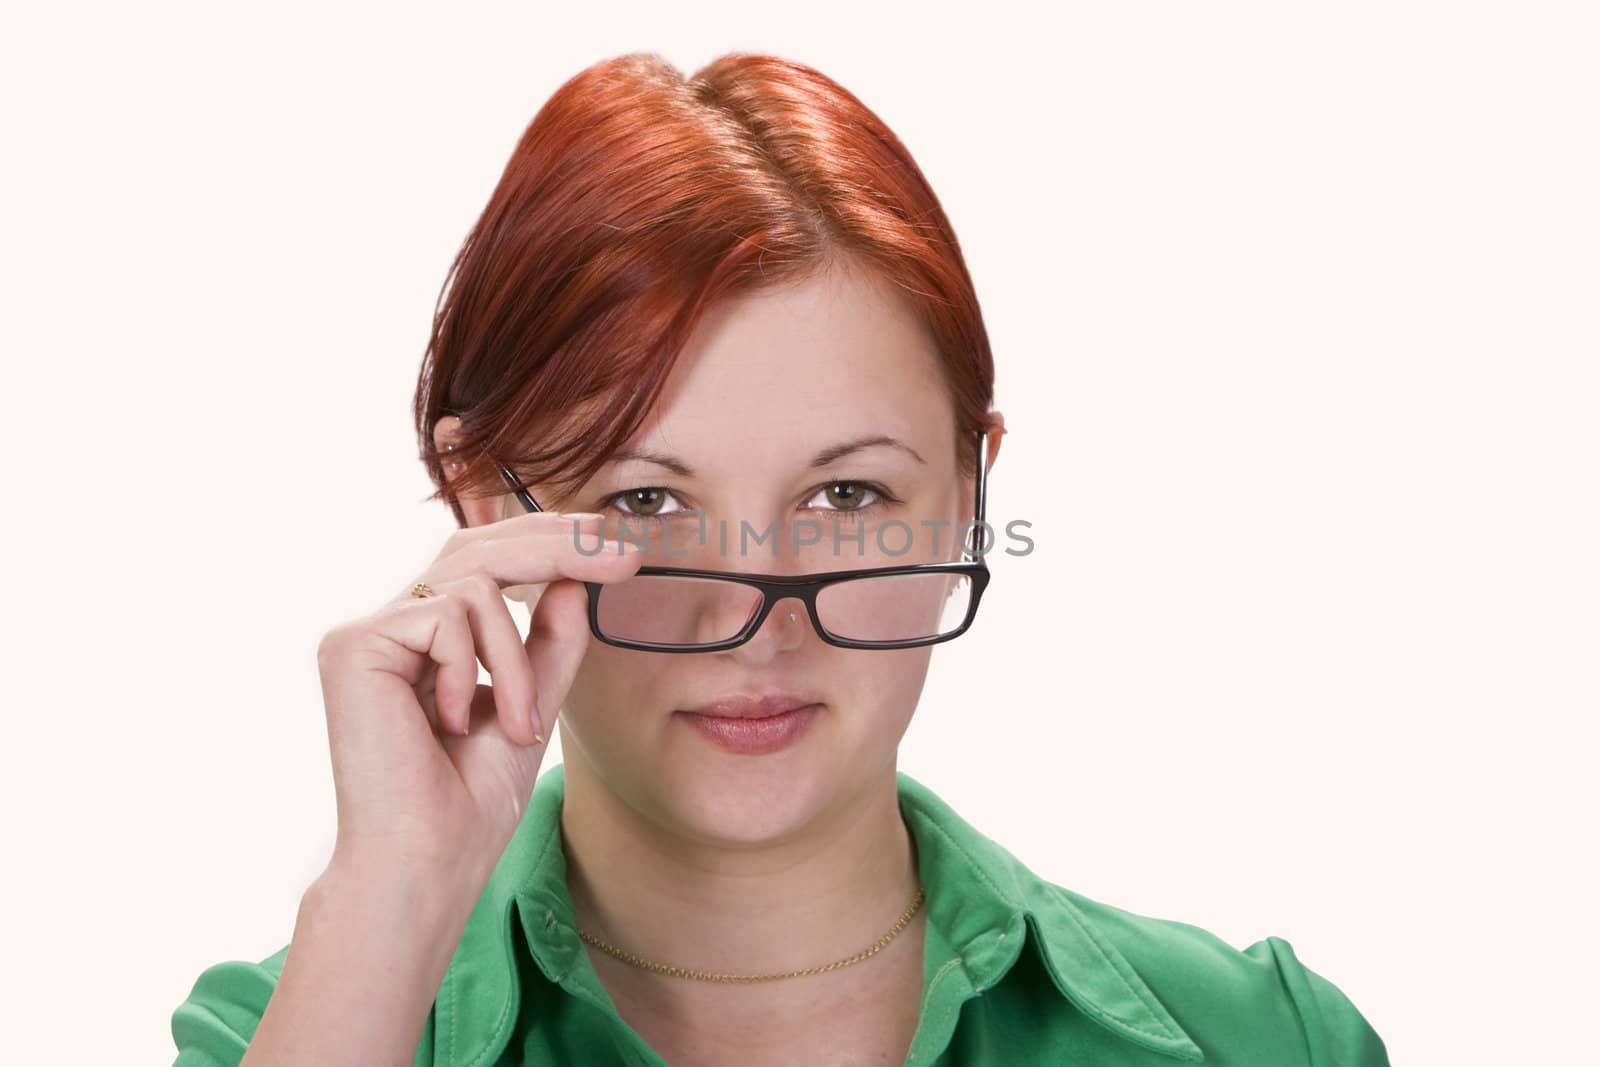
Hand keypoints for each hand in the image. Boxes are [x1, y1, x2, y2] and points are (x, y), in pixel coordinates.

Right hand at [313, 510, 641, 889]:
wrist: (430, 862)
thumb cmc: (472, 802)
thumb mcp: (531, 703)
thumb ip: (548, 641)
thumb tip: (571, 577)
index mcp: (424, 639)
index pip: (484, 562)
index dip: (548, 541)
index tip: (617, 545)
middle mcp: (388, 627)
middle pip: (476, 546)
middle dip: (557, 543)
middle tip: (623, 554)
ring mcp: (366, 634)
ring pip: (475, 582)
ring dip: (517, 657)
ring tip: (519, 726)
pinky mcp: (351, 645)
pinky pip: (450, 613)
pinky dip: (480, 668)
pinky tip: (454, 724)